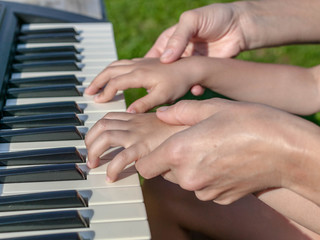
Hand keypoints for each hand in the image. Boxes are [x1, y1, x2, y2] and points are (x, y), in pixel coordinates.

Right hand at [85, 58, 201, 112]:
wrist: (190, 68)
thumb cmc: (178, 83)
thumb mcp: (163, 97)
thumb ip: (144, 104)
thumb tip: (128, 113)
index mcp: (139, 75)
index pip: (115, 83)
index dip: (105, 93)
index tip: (98, 102)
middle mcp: (136, 66)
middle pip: (110, 71)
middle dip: (97, 81)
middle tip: (88, 92)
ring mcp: (139, 62)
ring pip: (115, 65)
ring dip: (103, 75)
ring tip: (96, 85)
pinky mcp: (143, 62)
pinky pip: (122, 63)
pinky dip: (112, 70)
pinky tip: (112, 78)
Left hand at [85, 112, 186, 181]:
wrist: (195, 126)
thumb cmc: (184, 126)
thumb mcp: (162, 122)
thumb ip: (150, 128)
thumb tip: (143, 142)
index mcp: (137, 118)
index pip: (108, 118)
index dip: (95, 130)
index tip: (93, 142)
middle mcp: (135, 124)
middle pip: (101, 126)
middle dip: (89, 141)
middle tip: (90, 156)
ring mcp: (139, 135)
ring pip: (105, 138)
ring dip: (94, 152)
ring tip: (94, 165)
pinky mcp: (145, 148)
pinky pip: (121, 158)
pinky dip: (112, 168)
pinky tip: (112, 177)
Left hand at [135, 99, 319, 204]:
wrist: (285, 150)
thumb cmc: (250, 123)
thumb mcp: (212, 107)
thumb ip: (180, 111)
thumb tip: (161, 114)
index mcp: (179, 152)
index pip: (144, 167)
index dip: (147, 158)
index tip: (156, 149)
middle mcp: (188, 177)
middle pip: (165, 172)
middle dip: (171, 159)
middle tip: (191, 142)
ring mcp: (206, 191)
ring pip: (185, 180)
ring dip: (190, 168)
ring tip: (212, 149)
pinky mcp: (221, 198)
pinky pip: (204, 188)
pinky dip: (208, 177)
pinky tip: (225, 161)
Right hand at [144, 3, 246, 95]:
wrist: (241, 26)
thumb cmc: (215, 17)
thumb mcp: (192, 21)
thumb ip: (178, 38)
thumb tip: (165, 59)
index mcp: (170, 41)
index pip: (152, 58)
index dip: (146, 69)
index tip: (144, 80)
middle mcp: (178, 55)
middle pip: (164, 73)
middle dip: (161, 83)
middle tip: (157, 92)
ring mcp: (190, 65)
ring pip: (179, 81)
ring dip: (178, 88)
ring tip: (177, 94)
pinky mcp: (203, 72)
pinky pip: (196, 83)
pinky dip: (195, 88)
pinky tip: (197, 89)